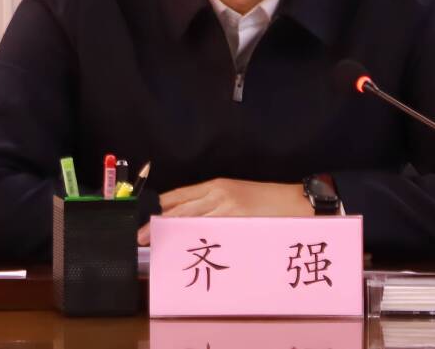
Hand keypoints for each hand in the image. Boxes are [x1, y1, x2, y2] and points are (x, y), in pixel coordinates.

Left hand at [136, 178, 312, 245]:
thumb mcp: (236, 195)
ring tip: (156, 245)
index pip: (179, 195)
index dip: (160, 207)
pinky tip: (184, 249)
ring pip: (191, 221)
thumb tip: (189, 220)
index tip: (144, 218)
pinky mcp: (237, 219)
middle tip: (140, 237)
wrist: (294, 202)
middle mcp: (218, 193)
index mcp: (215, 185)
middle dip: (158, 224)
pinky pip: (211, 231)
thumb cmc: (266, 200)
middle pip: (180, 209)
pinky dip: (196, 240)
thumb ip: (213, 204)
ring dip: (172, 234)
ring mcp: (227, 207)